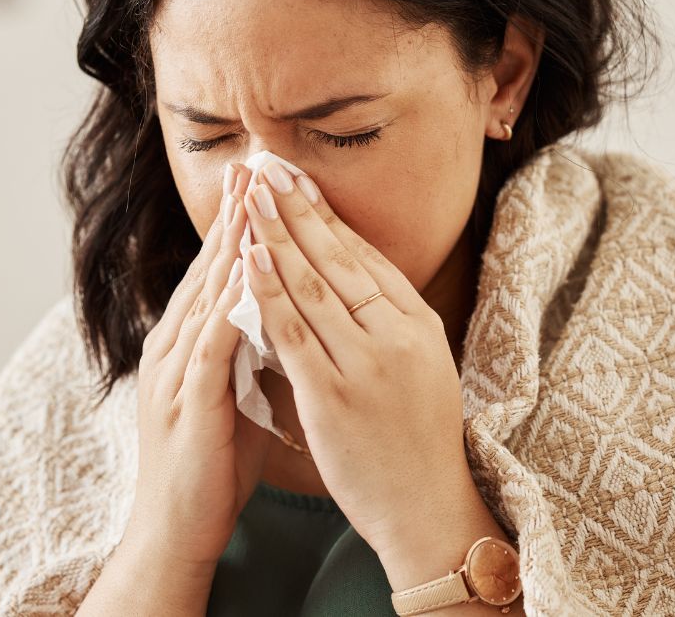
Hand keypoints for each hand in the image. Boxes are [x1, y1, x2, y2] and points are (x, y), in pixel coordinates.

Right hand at [126, 162, 272, 569]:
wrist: (177, 527)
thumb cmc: (211, 463)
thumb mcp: (232, 392)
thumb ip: (247, 349)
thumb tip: (276, 312)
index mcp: (187, 343)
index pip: (216, 271)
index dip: (239, 224)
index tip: (261, 179)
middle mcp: (175, 346)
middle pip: (208, 268)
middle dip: (235, 215)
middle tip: (255, 162)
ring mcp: (177, 371)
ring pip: (208, 294)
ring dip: (232, 244)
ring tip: (256, 198)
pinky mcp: (189, 400)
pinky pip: (212, 342)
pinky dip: (232, 302)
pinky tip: (251, 272)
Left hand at [238, 162, 480, 560]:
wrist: (426, 509)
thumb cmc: (417, 440)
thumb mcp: (420, 366)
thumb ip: (386, 322)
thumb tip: (348, 276)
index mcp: (418, 323)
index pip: (365, 255)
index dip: (326, 214)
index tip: (295, 178)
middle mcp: (396, 334)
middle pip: (338, 258)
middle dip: (297, 208)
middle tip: (267, 165)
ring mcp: (367, 363)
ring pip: (313, 285)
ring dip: (276, 235)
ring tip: (250, 195)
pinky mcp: (335, 395)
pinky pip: (294, 333)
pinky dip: (268, 292)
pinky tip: (248, 259)